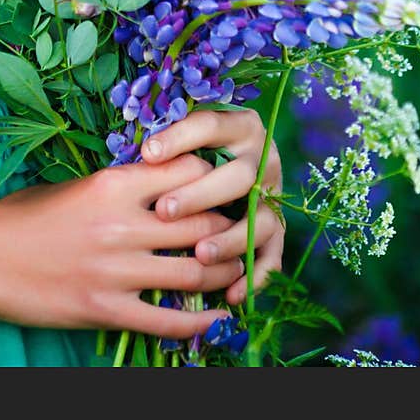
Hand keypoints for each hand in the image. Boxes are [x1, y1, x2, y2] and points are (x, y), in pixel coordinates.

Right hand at [0, 153, 242, 337]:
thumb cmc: (21, 216)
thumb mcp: (72, 186)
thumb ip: (117, 187)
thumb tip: (158, 187)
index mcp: (112, 183)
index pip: (186, 171)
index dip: (212, 178)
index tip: (222, 187)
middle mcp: (121, 223)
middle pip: (201, 222)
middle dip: (229, 229)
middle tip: (242, 233)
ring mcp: (115, 269)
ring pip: (195, 272)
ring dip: (224, 274)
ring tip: (237, 273)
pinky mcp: (105, 309)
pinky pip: (168, 320)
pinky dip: (201, 321)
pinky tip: (218, 317)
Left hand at [140, 107, 284, 303]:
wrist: (226, 176)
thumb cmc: (188, 157)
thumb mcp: (183, 142)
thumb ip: (170, 146)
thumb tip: (141, 156)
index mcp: (239, 126)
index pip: (210, 125)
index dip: (179, 138)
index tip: (147, 154)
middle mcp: (264, 159)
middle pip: (239, 175)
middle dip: (200, 194)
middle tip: (165, 211)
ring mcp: (274, 197)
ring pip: (261, 219)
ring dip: (230, 239)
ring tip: (200, 254)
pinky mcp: (278, 231)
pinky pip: (272, 256)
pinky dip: (254, 277)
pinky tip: (231, 294)